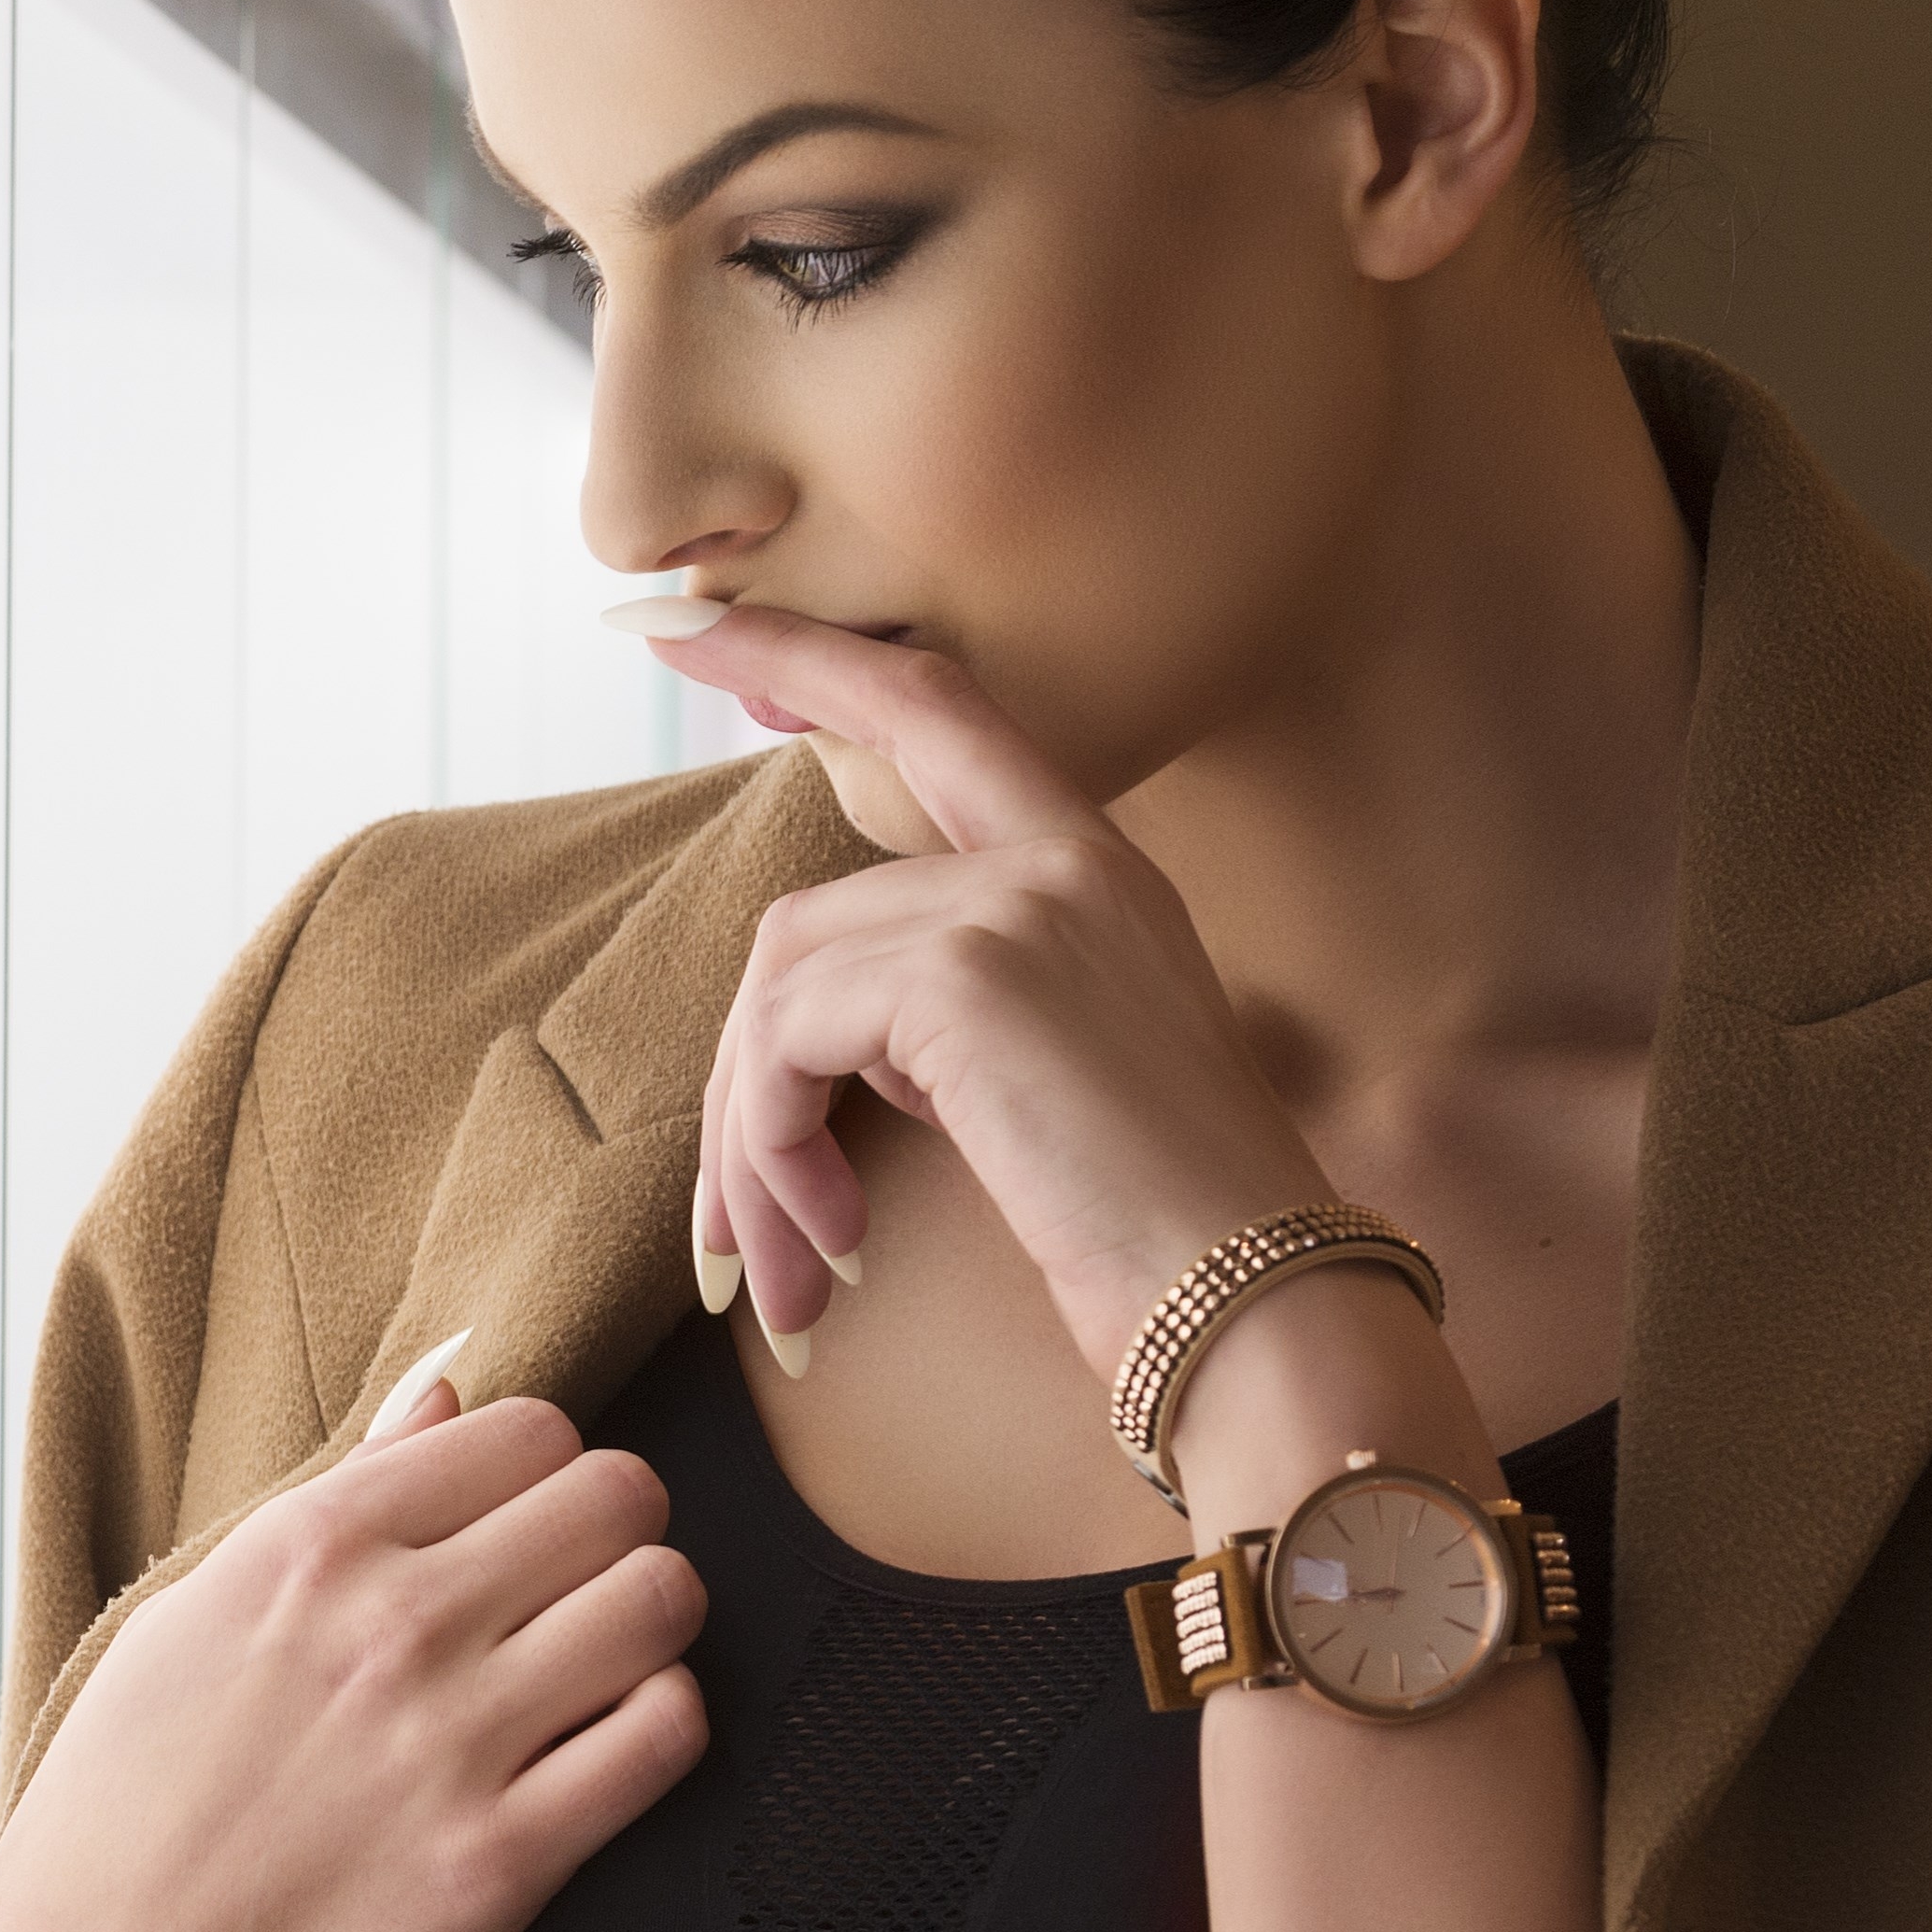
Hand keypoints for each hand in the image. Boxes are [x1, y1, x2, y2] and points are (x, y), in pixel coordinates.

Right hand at [0, 1387, 704, 1931]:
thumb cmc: (133, 1809)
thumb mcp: (193, 1618)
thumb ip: (335, 1499)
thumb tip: (449, 1392)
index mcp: (308, 1549)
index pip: (525, 1429)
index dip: (543, 1471)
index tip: (523, 1524)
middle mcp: (391, 1627)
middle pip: (617, 1495)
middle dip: (616, 1531)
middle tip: (581, 1587)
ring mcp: (453, 1743)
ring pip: (661, 1599)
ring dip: (651, 1622)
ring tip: (603, 1663)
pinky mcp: (505, 1859)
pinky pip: (665, 1736)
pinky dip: (659, 1726)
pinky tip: (606, 1746)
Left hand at [647, 608, 1334, 1377]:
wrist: (1249, 1304)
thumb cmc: (1155, 1227)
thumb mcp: (1050, 1076)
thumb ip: (944, 1008)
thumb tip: (806, 1030)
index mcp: (1093, 867)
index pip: (934, 708)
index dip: (806, 660)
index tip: (682, 627)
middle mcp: (1061, 858)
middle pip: (806, 921)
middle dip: (746, 1084)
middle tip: (736, 1235)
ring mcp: (1017, 903)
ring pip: (781, 989)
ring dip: (756, 1145)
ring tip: (792, 1267)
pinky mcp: (967, 974)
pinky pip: (788, 1040)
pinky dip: (775, 1150)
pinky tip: (833, 1245)